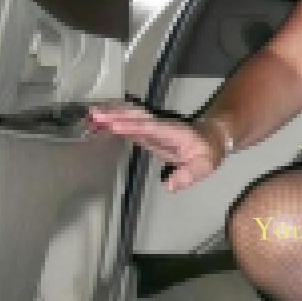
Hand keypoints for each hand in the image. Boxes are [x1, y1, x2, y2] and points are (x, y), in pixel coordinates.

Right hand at [87, 102, 225, 191]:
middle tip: (93, 114)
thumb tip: (169, 186)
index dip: (132, 125)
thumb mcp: (204, 166)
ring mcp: (153, 126)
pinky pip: (128, 122)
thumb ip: (188, 175)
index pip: (150, 127)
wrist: (211, 138)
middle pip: (136, 116)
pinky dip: (112, 120)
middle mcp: (160, 126)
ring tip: (90, 115)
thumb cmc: (208, 152)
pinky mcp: (147, 131)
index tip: (113, 124)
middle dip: (115, 114)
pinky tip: (97, 122)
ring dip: (111, 113)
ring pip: (130, 115)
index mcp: (173, 132)